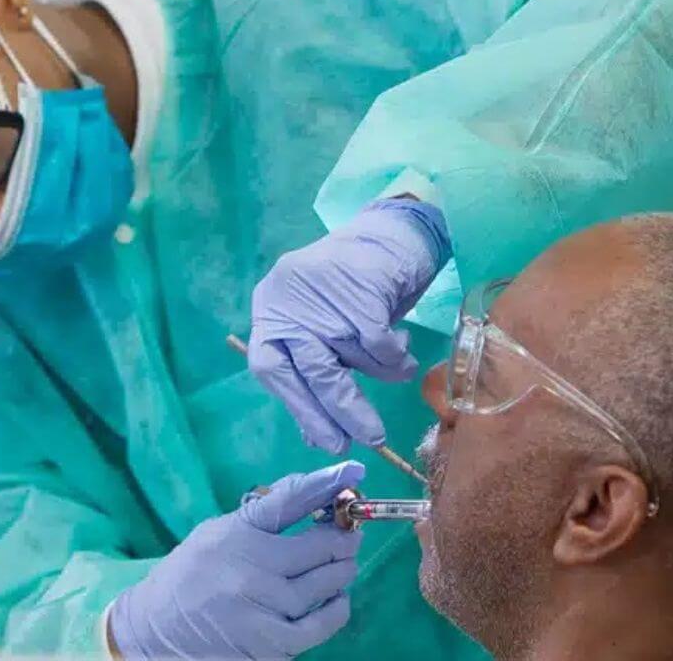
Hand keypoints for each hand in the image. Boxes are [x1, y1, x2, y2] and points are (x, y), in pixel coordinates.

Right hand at [109, 462, 365, 659]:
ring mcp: (260, 613)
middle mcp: (250, 572)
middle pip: (317, 548)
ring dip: (343, 571)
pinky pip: (317, 628)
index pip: (289, 501)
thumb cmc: (191, 573)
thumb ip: (266, 511)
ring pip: (323, 587)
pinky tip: (339, 600)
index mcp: (236, 536)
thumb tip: (314, 486)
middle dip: (343, 538)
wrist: (155, 630)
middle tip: (350, 534)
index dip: (327, 485)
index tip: (353, 473)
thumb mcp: (219, 530)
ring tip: (344, 564)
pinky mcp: (268, 648)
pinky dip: (336, 611)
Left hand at [249, 198, 450, 452]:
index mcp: (271, 311)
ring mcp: (323, 292)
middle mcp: (289, 301)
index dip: (298, 407)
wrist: (390, 232)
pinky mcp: (359, 286)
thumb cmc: (350, 289)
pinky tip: (403, 353)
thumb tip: (316, 436)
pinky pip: (378, 343)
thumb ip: (312, 373)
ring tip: (399, 373)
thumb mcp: (320, 329)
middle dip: (340, 410)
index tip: (324, 440)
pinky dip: (394, 357)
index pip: (268, 368)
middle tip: (368, 437)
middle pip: (310, 369)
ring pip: (351, 356)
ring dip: (380, 374)